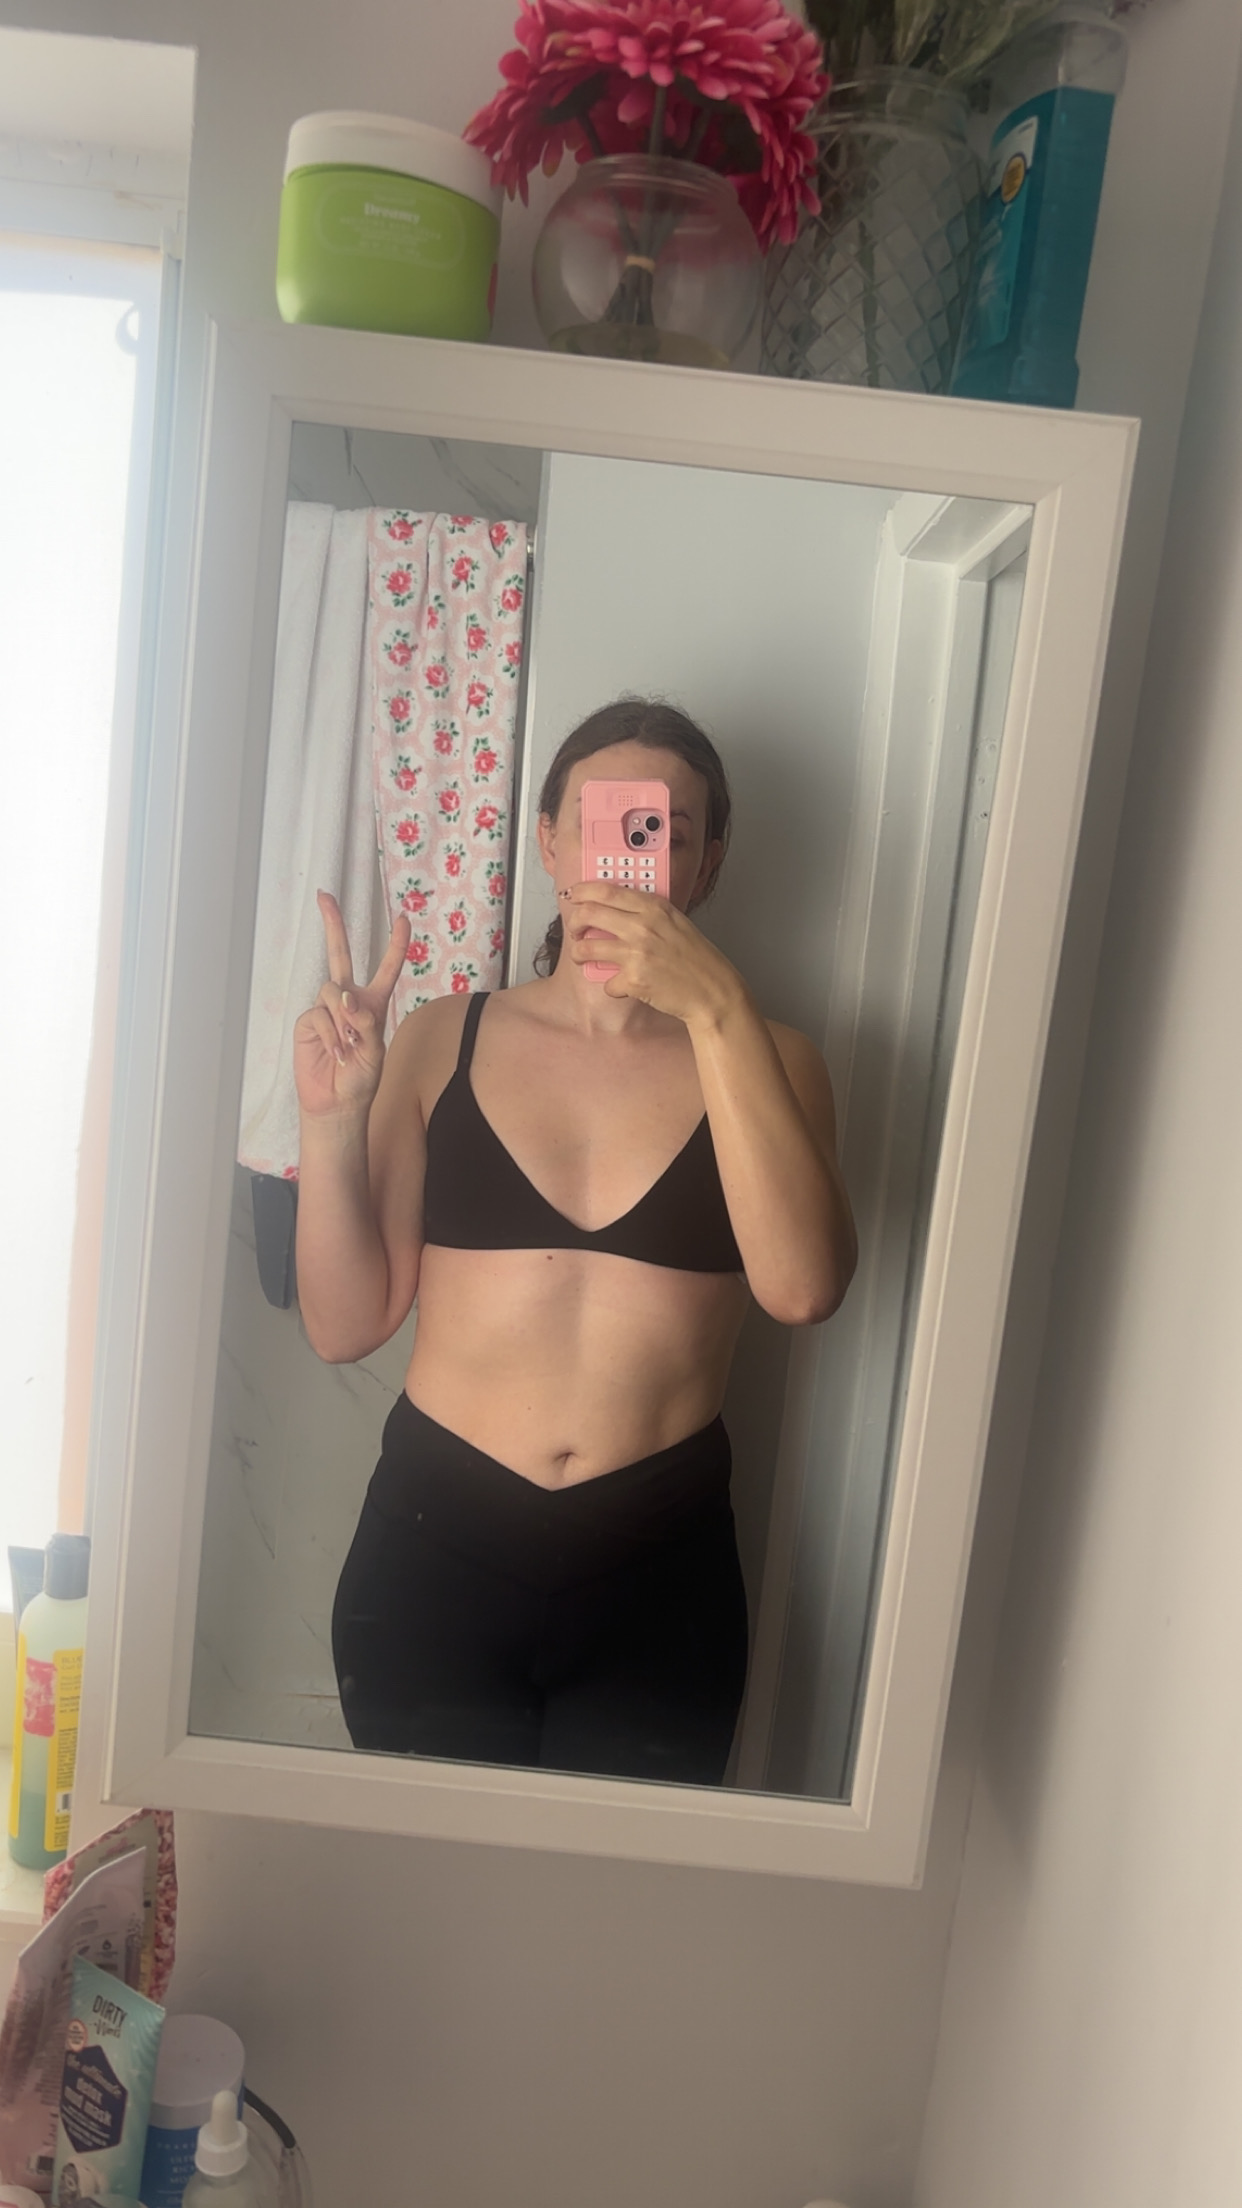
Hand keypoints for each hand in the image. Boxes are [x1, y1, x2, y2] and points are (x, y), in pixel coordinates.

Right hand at [292, 891, 410, 1119]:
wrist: (338, 1103)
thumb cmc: (361, 1079)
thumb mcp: (375, 1051)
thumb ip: (365, 1022)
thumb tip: (345, 997)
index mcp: (373, 1004)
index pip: (386, 969)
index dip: (395, 944)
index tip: (402, 918)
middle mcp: (348, 1000)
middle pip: (340, 954)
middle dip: (332, 924)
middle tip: (324, 896)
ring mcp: (326, 1009)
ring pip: (333, 990)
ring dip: (344, 1019)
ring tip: (349, 1047)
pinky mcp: (309, 1021)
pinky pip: (320, 1014)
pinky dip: (332, 1035)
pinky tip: (337, 1053)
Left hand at [562, 881, 744, 1027]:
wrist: (713, 990)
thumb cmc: (697, 959)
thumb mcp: (676, 922)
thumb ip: (648, 913)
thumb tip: (616, 910)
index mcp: (654, 907)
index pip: (606, 890)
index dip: (583, 891)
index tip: (574, 895)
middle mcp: (643, 926)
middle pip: (588, 914)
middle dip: (574, 922)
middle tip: (575, 929)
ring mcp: (636, 953)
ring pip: (586, 948)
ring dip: (579, 954)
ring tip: (584, 957)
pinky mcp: (633, 980)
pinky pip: (607, 983)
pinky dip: (612, 987)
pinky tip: (625, 986)